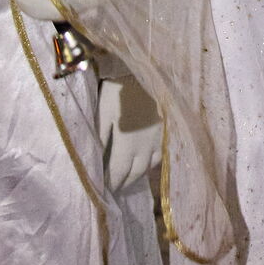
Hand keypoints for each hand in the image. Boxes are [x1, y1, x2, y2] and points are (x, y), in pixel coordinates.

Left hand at [98, 77, 161, 191]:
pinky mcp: (168, 131)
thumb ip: (100, 139)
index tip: (103, 192)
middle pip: (135, 173)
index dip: (111, 184)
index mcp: (127, 144)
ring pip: (150, 166)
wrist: (147, 71)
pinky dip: (152, 162)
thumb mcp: (104, 113)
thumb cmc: (120, 91)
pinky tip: (148, 162)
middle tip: (115, 190)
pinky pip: (162, 153)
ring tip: (130, 179)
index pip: (118, 172)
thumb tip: (95, 162)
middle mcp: (146, 147)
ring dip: (138, 175)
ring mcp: (160, 139)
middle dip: (124, 184)